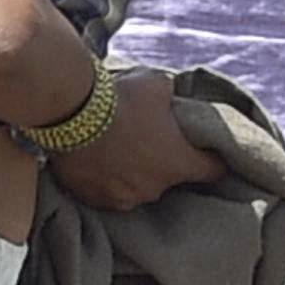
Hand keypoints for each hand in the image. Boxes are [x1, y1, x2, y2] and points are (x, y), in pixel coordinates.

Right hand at [44, 68, 222, 212]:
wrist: (71, 112)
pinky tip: (97, 161)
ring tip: (118, 151)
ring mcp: (125, 198)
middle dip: (164, 162)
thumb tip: (171, 94)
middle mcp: (156, 188)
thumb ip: (171, 95)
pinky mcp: (95, 200)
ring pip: (137, 187)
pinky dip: (105, 180)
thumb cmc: (122, 98)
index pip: (213, 170)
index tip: (206, 151)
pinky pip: (107, 193)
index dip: (211, 159)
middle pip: (170, 179)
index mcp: (180, 162)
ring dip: (133, 173)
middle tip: (149, 141)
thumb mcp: (157, 84)